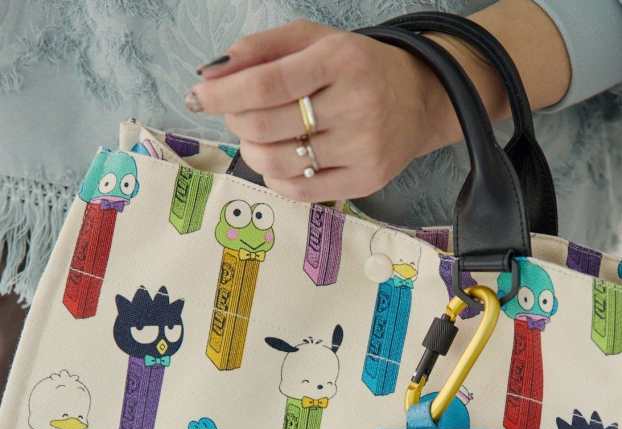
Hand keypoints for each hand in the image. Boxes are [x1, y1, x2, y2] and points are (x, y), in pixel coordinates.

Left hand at [187, 21, 459, 202]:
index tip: (198, 96)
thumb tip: (212, 74)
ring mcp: (363, 149)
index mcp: (340, 61)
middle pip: (267, 126)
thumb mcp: (314, 40)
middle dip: (237, 121)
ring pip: (280, 162)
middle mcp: (356, 106)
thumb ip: (262, 49)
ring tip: (256, 139)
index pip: (266, 84)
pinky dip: (276, 178)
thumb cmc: (356, 66)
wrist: (418, 99)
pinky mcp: (366, 181)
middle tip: (236, 115)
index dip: (224, 94)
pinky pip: (301, 191)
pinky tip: (277, 162)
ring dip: (252, 153)